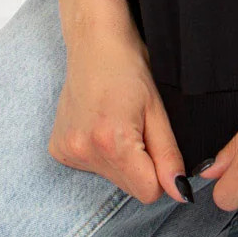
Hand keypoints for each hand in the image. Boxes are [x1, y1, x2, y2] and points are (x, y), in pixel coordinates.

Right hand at [49, 22, 186, 205]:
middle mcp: (84, 150)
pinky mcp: (57, 149)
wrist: (94, 43)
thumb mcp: (158, 110)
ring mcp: (67, 150)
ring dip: (120, 160)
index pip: (147, 192)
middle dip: (140, 166)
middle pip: (128, 187)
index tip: (157, 147)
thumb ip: (168, 155)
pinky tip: (99, 125)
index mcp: (111, 142)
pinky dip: (99, 153)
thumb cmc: (130, 68)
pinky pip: (90, 167)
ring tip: (117, 124)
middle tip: (137, 129)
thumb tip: (180, 193)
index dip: (160, 173)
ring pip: (111, 179)